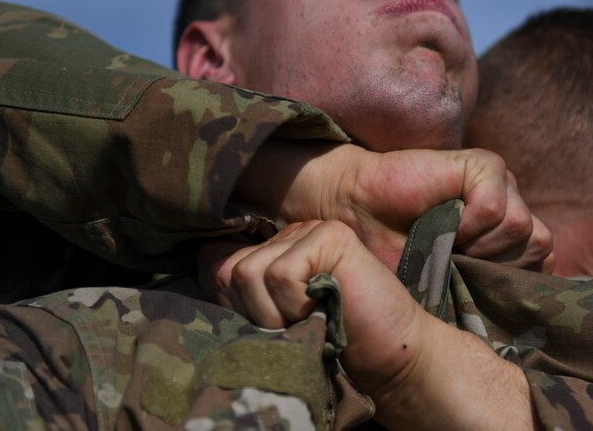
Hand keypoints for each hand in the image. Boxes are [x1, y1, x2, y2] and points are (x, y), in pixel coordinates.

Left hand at [200, 220, 537, 429]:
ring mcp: (311, 232)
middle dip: (254, 316)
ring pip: (249, 273)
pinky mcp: (330, 237)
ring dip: (275, 315)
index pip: (217, 264)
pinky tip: (325, 307)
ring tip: (310, 319)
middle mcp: (289, 235)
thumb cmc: (331, 347)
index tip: (271, 327)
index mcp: (275, 251)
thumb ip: (240, 295)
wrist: (389, 360)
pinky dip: (296, 304)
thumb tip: (203, 257)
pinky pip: (280, 274)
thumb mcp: (273, 324)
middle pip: (229, 273)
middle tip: (296, 327)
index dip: (232, 306)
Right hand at [233, 140, 552, 271]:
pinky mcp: (482, 166)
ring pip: (523, 227)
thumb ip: (486, 287)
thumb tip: (524, 310)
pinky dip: (470, 224)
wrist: (356, 216)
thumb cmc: (395, 252)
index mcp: (504, 234)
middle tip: (456, 259)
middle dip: (497, 263)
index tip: (469, 279)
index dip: (510, 279)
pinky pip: (496, 206)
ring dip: (481, 244)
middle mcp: (508, 205)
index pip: (542, 260)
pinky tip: (445, 222)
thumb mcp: (445, 283)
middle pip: (539, 245)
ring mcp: (499, 183)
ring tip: (448, 240)